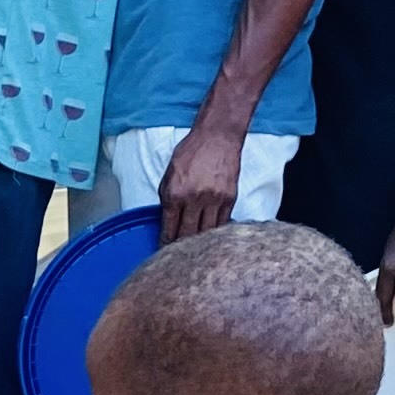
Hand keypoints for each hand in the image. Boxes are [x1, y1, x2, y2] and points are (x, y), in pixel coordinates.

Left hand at [159, 114, 248, 241]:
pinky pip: (222, 224)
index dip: (165, 244)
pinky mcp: (229, 199)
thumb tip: (167, 221)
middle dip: (181, 248)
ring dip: (199, 244)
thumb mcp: (169, 174)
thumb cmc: (191, 152)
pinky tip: (211, 238)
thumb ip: (167, 198)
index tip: (164, 252)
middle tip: (179, 257)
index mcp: (174, 193)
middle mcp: (194, 199)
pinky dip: (215, 233)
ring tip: (195, 251)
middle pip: (187, 235)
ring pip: (206, 233)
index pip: (168, 228)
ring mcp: (214, 200)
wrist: (218, 137)